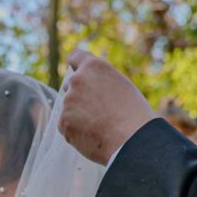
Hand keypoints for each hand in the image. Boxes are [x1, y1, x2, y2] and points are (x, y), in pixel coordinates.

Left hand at [58, 49, 155, 165]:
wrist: (131, 140)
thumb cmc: (133, 114)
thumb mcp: (122, 86)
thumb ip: (101, 82)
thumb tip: (91, 87)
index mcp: (94, 67)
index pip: (75, 57)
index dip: (76, 66)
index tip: (77, 72)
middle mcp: (77, 80)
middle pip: (70, 85)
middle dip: (79, 95)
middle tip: (96, 110)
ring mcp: (68, 102)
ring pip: (69, 108)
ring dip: (78, 115)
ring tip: (99, 127)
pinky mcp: (63, 122)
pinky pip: (66, 126)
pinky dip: (75, 131)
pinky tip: (92, 136)